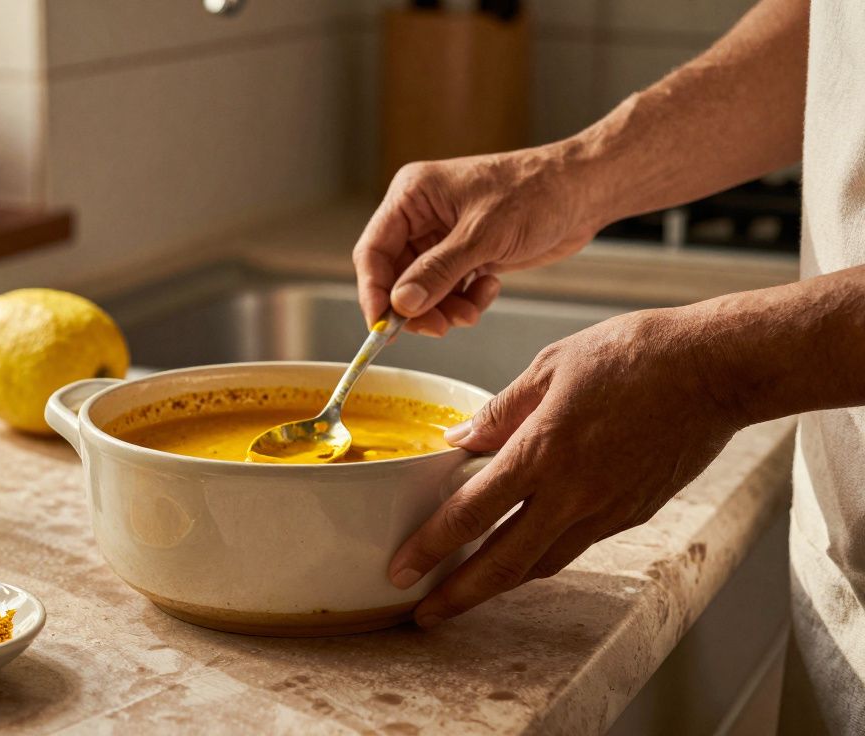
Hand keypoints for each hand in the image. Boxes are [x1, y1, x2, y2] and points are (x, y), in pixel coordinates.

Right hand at [354, 148, 602, 335]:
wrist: (584, 191)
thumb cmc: (537, 192)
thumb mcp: (483, 235)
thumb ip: (438, 271)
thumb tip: (401, 305)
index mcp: (413, 196)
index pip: (373, 251)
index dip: (374, 292)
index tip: (383, 328)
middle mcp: (421, 215)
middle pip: (396, 275)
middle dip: (416, 307)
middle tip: (438, 329)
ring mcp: (443, 236)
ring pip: (423, 289)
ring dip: (444, 308)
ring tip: (470, 312)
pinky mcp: (466, 253)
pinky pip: (449, 290)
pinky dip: (465, 301)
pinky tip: (490, 288)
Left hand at [387, 308, 745, 626]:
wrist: (716, 370)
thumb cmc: (634, 354)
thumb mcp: (551, 367)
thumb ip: (500, 411)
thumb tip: (459, 442)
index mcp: (543, 451)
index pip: (471, 514)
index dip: (429, 548)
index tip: (401, 568)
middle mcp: (573, 492)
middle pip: (503, 564)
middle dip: (457, 595)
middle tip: (422, 614)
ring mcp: (606, 510)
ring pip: (541, 564)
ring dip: (498, 585)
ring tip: (464, 592)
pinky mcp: (633, 515)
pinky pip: (575, 546)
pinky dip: (541, 557)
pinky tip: (521, 553)